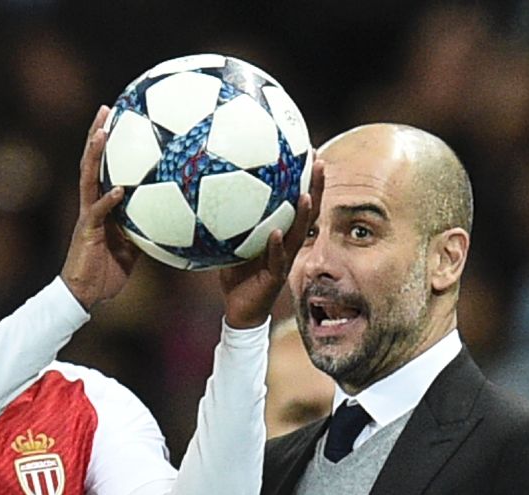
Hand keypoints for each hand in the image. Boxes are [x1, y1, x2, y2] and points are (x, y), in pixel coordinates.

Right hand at [60, 106, 139, 310]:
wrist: (86, 293)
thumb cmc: (110, 271)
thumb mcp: (136, 244)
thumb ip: (148, 225)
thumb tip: (177, 216)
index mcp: (102, 203)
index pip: (105, 165)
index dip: (109, 141)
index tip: (118, 116)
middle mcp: (92, 203)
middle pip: (92, 161)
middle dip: (97, 133)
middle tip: (106, 108)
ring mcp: (88, 215)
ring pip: (89, 178)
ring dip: (95, 154)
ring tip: (102, 131)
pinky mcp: (87, 231)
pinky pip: (98, 212)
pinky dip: (109, 200)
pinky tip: (120, 190)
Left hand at [219, 159, 324, 327]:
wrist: (239, 309)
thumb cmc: (236, 273)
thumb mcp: (231, 242)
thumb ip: (229, 220)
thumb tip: (210, 189)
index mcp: (282, 232)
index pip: (299, 201)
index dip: (306, 178)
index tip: (309, 151)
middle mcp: (289, 243)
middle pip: (309, 210)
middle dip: (316, 187)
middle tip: (318, 162)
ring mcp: (285, 259)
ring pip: (300, 233)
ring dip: (304, 213)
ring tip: (306, 194)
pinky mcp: (275, 277)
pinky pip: (277, 259)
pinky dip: (276, 246)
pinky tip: (276, 232)